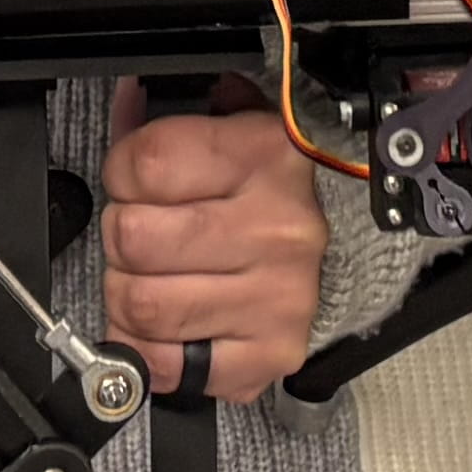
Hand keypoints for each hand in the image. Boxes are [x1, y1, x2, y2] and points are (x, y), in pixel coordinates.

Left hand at [98, 81, 327, 404]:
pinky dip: (147, 349)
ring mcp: (276, 297)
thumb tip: (123, 106)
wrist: (350, 248)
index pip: (143, 164)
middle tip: (144, 235)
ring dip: (128, 294)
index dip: (120, 174)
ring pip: (141, 304)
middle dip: (121, 237)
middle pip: (133, 238)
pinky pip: (166, 364)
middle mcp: (276, 228)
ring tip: (154, 279)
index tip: (134, 181)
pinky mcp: (269, 352)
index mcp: (265, 156)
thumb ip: (167, 122)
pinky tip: (167, 326)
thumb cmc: (271, 190)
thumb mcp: (231, 129)